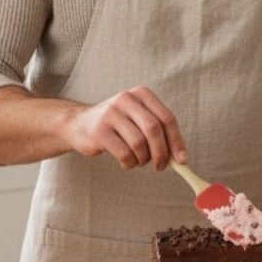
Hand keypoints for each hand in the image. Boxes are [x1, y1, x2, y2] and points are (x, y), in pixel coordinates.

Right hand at [63, 86, 187, 169]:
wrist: (80, 124)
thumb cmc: (118, 126)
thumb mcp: (139, 121)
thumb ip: (160, 134)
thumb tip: (181, 159)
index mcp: (142, 94)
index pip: (167, 118)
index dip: (177, 141)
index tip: (182, 160)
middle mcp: (126, 99)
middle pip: (154, 130)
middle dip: (162, 153)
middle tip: (161, 167)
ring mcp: (111, 113)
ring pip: (139, 144)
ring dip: (143, 160)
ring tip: (139, 161)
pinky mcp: (99, 131)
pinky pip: (124, 153)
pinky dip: (130, 163)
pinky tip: (126, 161)